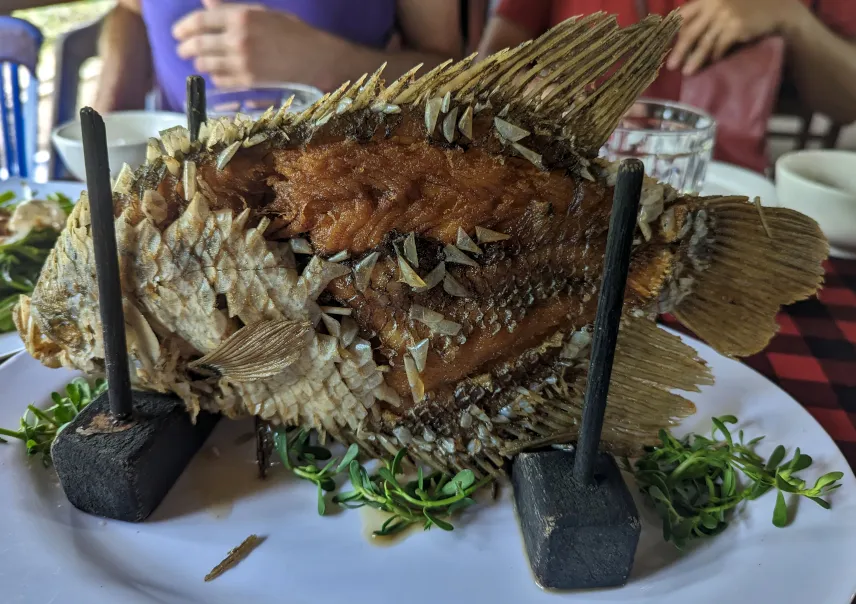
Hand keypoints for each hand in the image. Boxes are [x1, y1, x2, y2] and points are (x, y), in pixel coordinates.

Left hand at [173, 0, 339, 89]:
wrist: (315, 58)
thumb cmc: (292, 32)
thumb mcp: (262, 13)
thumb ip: (231, 9)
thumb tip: (206, 3)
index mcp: (241, 17)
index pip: (200, 20)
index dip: (184, 27)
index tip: (178, 32)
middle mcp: (238, 39)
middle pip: (199, 44)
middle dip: (186, 47)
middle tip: (182, 49)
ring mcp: (242, 62)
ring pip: (207, 64)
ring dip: (199, 63)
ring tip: (198, 61)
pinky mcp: (248, 81)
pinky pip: (221, 80)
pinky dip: (215, 77)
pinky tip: (216, 74)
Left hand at [666, 0, 801, 74]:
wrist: (776, 8)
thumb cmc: (746, 8)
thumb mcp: (723, 5)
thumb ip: (704, 16)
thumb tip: (679, 37)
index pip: (683, 14)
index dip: (671, 31)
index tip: (660, 46)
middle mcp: (714, 4)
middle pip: (690, 31)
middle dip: (679, 50)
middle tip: (671, 66)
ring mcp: (725, 15)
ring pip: (704, 42)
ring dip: (695, 59)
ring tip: (687, 72)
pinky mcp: (736, 27)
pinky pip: (720, 46)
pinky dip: (714, 56)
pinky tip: (711, 63)